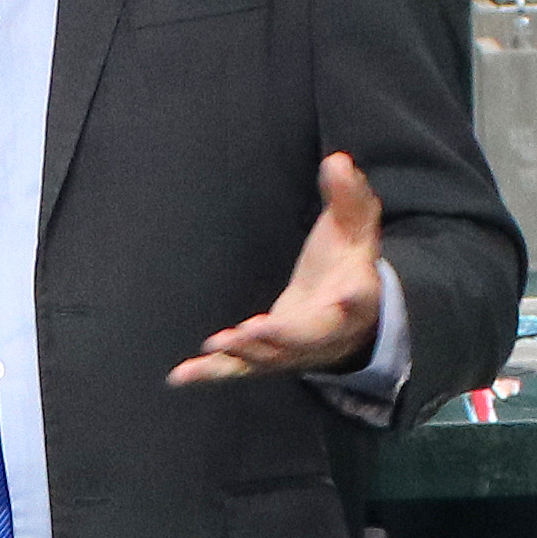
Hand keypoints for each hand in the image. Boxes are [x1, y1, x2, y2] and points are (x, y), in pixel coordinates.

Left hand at [173, 151, 388, 388]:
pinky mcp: (268, 358)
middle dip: (281, 337)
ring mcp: (295, 350)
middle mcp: (326, 330)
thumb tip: (337, 161)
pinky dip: (210, 374)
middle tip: (253, 331)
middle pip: (307, 338)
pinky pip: (239, 370)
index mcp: (354, 295)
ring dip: (245, 355)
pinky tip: (178, 377)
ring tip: (217, 345)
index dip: (354, 298)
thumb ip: (349, 194)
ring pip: (272, 360)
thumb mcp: (356, 225)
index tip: (349, 296)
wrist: (351, 315)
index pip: (358, 297)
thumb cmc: (348, 261)